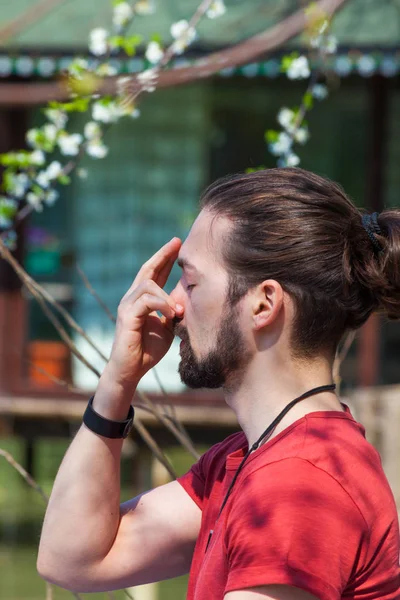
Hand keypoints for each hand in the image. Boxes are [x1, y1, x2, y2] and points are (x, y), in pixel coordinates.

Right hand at [104, 238, 183, 389]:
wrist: (130, 371)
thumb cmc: (147, 351)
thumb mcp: (167, 328)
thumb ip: (172, 313)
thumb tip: (186, 301)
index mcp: (142, 300)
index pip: (154, 273)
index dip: (165, 258)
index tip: (178, 244)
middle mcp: (132, 299)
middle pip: (147, 269)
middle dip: (163, 255)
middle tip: (177, 242)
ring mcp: (127, 306)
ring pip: (148, 286)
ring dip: (168, 297)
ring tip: (180, 312)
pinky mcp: (127, 317)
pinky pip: (146, 302)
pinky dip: (162, 305)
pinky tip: (173, 315)